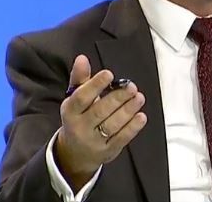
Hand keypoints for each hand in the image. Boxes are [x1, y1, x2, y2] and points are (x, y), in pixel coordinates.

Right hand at [55, 55, 146, 189]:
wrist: (75, 153)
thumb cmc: (78, 118)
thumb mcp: (75, 99)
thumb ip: (80, 79)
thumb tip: (82, 58)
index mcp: (70, 112)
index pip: (81, 98)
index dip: (95, 85)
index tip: (109, 74)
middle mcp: (80, 127)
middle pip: (99, 112)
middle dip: (117, 98)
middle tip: (131, 86)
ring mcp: (94, 141)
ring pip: (112, 125)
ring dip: (128, 110)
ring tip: (139, 97)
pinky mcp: (108, 151)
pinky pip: (121, 139)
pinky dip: (132, 127)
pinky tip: (141, 116)